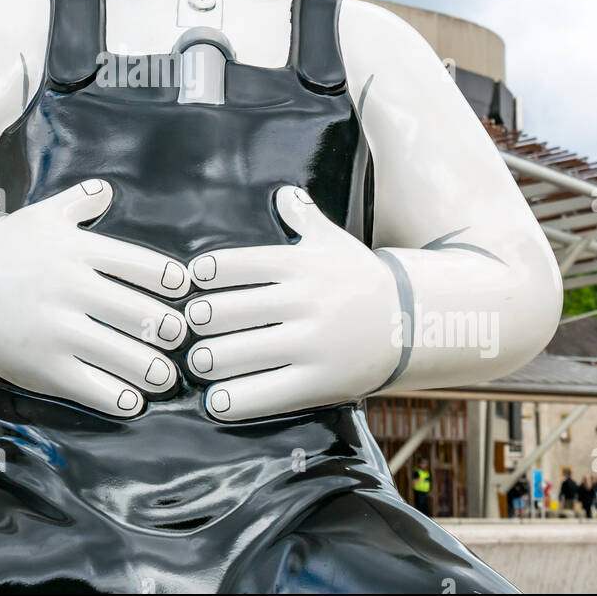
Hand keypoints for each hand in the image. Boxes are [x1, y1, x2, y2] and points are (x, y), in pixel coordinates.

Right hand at [0, 179, 190, 416]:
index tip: (183, 294)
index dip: (174, 284)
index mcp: (82, 251)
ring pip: (128, 357)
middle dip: (171, 333)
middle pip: (145, 316)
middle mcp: (74, 289)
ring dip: (156, 372)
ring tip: (165, 376)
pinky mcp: (44, 367)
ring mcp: (59, 330)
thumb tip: (107, 189)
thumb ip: (80, 201)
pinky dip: (122, 399)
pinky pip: (96, 389)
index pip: (147, 268)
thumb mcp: (45, 216)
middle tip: (180, 341)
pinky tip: (133, 400)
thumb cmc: (10, 248)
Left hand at [184, 185, 399, 421]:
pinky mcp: (319, 381)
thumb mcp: (334, 243)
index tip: (193, 281)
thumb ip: (305, 218)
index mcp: (300, 265)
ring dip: (207, 361)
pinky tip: (216, 402)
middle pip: (227, 312)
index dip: (205, 274)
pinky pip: (266, 394)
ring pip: (238, 354)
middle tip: (188, 329)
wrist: (409, 323)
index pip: (235, 264)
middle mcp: (303, 301)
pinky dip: (233, 400)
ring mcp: (312, 342)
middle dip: (198, 323)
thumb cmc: (359, 280)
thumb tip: (283, 193)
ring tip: (199, 362)